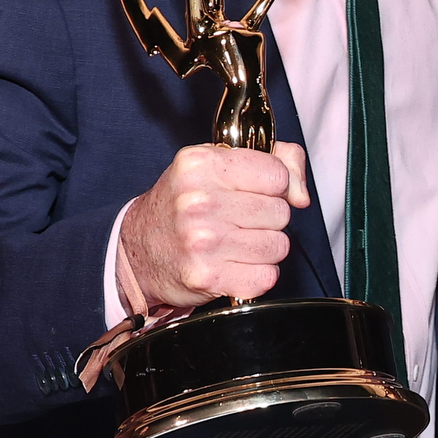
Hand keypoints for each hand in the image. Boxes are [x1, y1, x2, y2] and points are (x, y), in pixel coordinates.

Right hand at [119, 142, 310, 313]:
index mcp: (201, 165)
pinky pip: (266, 277)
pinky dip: (256, 274)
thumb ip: (273, 161)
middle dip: (267, 219)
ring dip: (264, 248)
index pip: (277, 175)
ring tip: (235, 242)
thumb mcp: (216, 165)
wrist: (136, 252)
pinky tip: (233, 264)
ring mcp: (203, 241)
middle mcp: (199, 201)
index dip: (276, 186)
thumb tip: (301, 193)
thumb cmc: (181, 206)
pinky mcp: (208, 276)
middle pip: (281, 212)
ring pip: (278, 246)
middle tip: (238, 220)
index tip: (257, 192)